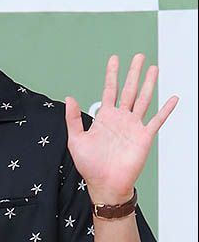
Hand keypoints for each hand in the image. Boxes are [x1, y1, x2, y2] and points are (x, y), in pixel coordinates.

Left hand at [64, 53, 178, 203]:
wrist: (105, 185)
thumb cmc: (90, 166)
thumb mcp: (76, 141)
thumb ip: (73, 119)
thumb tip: (69, 98)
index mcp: (104, 118)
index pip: (109, 90)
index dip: (112, 75)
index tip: (115, 59)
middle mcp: (120, 119)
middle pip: (128, 90)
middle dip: (133, 73)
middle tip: (138, 56)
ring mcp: (133, 127)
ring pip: (143, 100)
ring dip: (148, 84)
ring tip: (153, 68)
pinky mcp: (144, 137)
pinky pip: (157, 120)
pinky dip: (165, 110)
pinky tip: (172, 98)